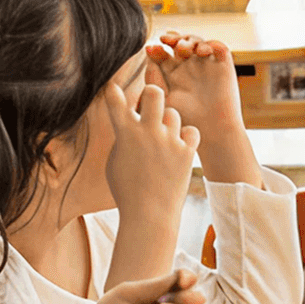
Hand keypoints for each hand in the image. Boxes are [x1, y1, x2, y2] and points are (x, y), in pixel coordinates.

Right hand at [103, 82, 197, 237]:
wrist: (149, 214)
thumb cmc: (127, 190)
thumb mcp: (115, 163)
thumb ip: (123, 140)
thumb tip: (130, 123)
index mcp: (125, 134)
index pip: (116, 102)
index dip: (114, 91)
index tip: (114, 89)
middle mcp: (148, 132)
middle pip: (154, 93)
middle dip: (152, 93)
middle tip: (150, 102)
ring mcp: (169, 141)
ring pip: (173, 114)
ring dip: (167, 122)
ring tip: (163, 139)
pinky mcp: (187, 151)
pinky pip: (191, 131)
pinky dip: (186, 137)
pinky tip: (179, 146)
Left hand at [145, 33, 244, 139]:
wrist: (212, 130)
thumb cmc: (185, 120)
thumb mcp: (163, 100)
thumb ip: (153, 80)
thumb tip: (147, 58)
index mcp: (172, 75)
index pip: (164, 53)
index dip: (157, 48)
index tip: (151, 50)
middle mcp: (190, 68)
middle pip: (180, 43)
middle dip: (173, 38)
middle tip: (166, 40)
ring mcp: (207, 66)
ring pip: (197, 42)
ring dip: (189, 40)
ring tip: (183, 49)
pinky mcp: (224, 66)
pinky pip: (219, 47)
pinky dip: (211, 43)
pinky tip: (201, 51)